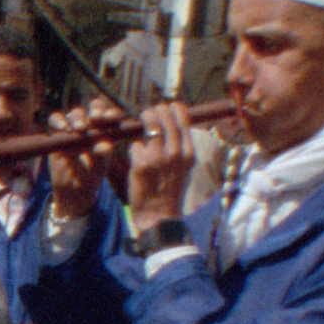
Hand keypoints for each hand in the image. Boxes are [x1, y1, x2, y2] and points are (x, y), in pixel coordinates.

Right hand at [46, 99, 122, 219]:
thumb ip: (102, 155)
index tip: (111, 119)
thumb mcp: (99, 167)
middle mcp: (91, 126)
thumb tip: (105, 145)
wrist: (72, 190)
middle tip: (96, 119)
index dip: (111, 114)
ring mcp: (73, 128)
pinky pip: (55, 120)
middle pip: (94, 108)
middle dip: (96, 110)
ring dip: (78, 118)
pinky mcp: (57, 133)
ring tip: (80, 129)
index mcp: (106, 132)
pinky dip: (58, 121)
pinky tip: (64, 129)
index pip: (111, 116)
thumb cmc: (90, 177)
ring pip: (76, 113)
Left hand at [127, 103, 195, 233]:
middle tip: (150, 112)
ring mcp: (157, 158)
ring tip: (141, 122)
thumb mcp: (184, 169)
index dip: (173, 109)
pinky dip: (135, 148)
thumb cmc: (170, 191)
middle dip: (156, 111)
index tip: (168, 107)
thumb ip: (181, 148)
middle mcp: (175, 153)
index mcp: (188, 153)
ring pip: (149, 125)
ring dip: (143, 121)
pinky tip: (136, 153)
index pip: (183, 119)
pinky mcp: (140, 165)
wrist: (159, 216)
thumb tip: (174, 125)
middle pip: (165, 117)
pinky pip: (135, 145)